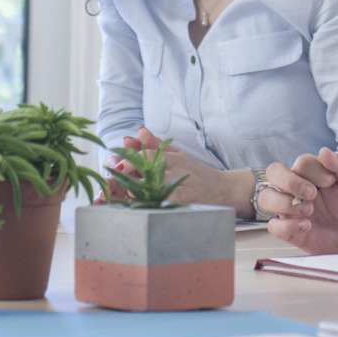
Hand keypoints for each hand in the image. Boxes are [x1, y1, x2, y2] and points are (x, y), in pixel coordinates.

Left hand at [124, 128, 248, 211]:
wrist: (224, 190)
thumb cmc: (198, 173)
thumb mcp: (178, 155)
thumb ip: (156, 144)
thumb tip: (138, 130)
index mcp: (172, 157)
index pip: (146, 154)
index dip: (129, 158)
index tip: (115, 165)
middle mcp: (175, 168)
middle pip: (145, 169)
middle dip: (126, 174)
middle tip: (113, 178)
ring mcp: (179, 184)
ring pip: (150, 186)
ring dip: (133, 190)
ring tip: (123, 194)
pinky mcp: (182, 200)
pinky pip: (160, 201)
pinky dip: (148, 203)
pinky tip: (139, 205)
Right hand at [263, 147, 337, 252]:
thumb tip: (324, 151)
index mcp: (311, 173)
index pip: (300, 163)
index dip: (314, 171)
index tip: (331, 182)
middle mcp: (296, 188)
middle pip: (274, 173)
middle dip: (290, 182)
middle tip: (312, 194)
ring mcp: (290, 208)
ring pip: (266, 198)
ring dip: (284, 203)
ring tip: (308, 211)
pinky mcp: (289, 230)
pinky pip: (273, 226)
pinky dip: (286, 226)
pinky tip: (306, 226)